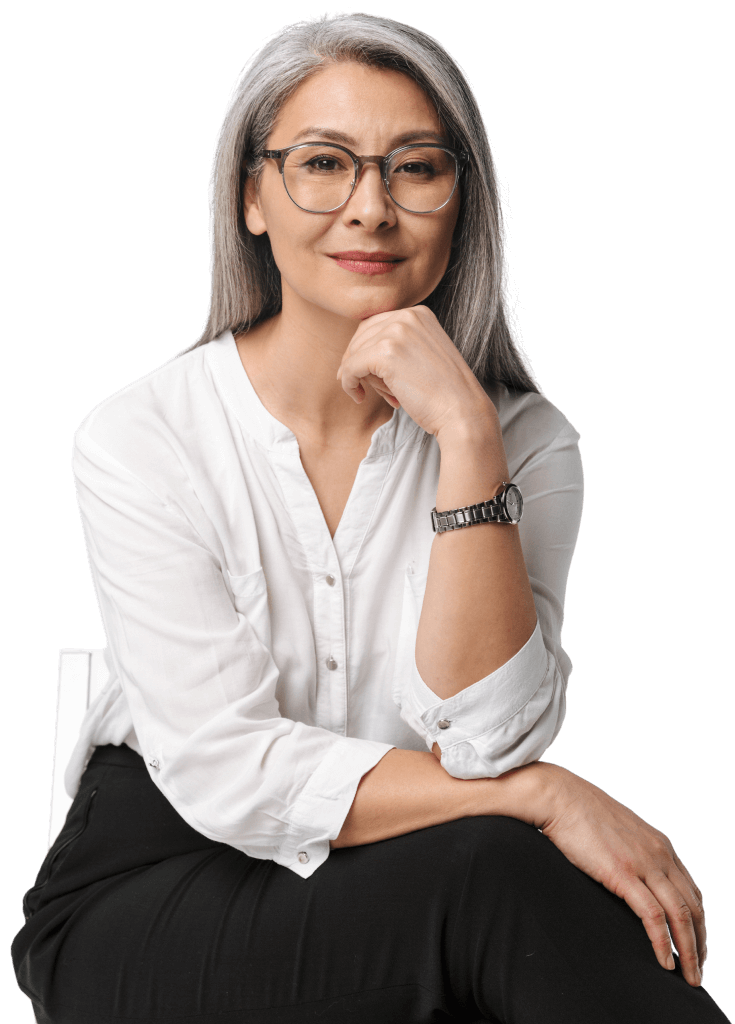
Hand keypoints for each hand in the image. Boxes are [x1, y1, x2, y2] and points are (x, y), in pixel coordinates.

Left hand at [336, 305, 493, 437]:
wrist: (462, 411)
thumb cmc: (443, 393)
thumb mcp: (423, 355)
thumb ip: (397, 345)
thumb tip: (352, 353)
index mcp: (418, 313)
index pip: (374, 325)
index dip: (363, 351)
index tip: (363, 373)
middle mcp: (407, 316)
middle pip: (361, 336)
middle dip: (359, 364)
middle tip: (368, 388)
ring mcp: (396, 332)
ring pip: (355, 353)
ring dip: (360, 377)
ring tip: (384, 395)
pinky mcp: (385, 354)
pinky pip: (350, 367)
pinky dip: (348, 384)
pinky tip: (359, 397)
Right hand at [529, 762, 706, 987]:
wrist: (559, 795)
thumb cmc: (581, 812)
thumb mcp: (619, 832)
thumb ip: (633, 853)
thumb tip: (631, 875)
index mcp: (661, 845)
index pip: (692, 892)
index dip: (698, 924)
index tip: (696, 947)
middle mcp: (660, 854)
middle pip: (693, 907)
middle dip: (699, 943)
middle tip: (697, 972)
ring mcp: (644, 863)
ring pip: (680, 915)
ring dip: (689, 950)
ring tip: (689, 976)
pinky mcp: (623, 873)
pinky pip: (653, 915)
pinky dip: (663, 942)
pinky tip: (665, 961)